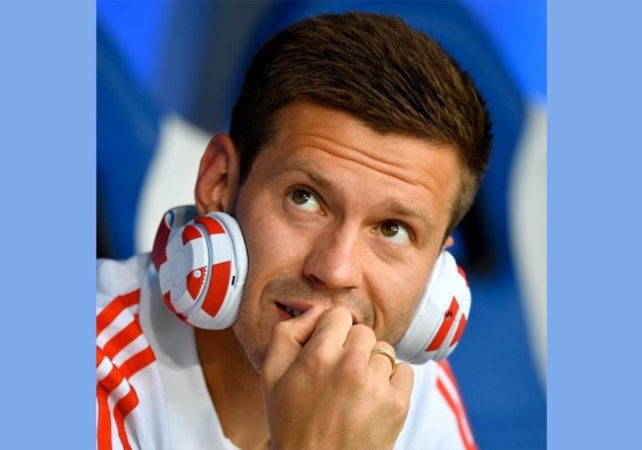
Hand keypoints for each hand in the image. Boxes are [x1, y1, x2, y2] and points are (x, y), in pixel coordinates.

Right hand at [260, 306, 413, 449]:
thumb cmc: (291, 422)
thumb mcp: (271, 374)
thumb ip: (288, 332)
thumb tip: (316, 311)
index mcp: (319, 355)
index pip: (339, 315)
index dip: (332, 331)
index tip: (327, 350)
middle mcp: (351, 365)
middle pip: (363, 331)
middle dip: (352, 347)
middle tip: (339, 374)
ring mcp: (377, 385)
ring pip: (384, 351)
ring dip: (372, 365)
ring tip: (354, 391)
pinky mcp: (397, 405)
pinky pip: (404, 371)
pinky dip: (392, 382)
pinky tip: (372, 399)